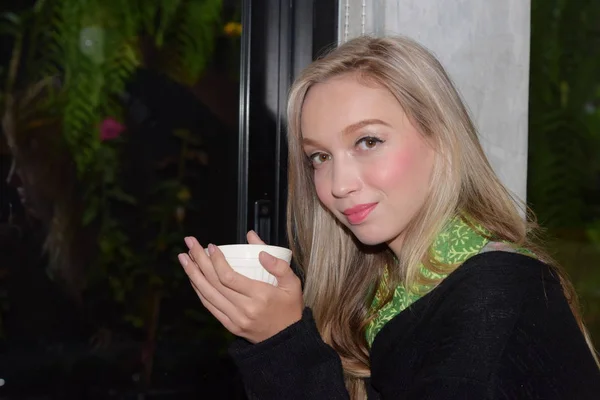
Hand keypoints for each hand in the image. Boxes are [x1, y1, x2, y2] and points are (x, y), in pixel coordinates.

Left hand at [178, 231, 302, 343]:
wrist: (287, 340)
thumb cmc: (290, 308)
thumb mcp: (293, 284)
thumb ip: (278, 264)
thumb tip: (257, 245)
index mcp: (260, 296)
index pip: (229, 277)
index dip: (216, 261)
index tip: (211, 246)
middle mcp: (245, 309)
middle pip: (214, 283)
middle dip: (199, 261)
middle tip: (190, 243)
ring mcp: (235, 319)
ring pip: (208, 294)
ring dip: (193, 275)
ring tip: (184, 258)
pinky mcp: (230, 326)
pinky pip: (210, 306)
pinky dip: (199, 291)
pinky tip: (193, 278)